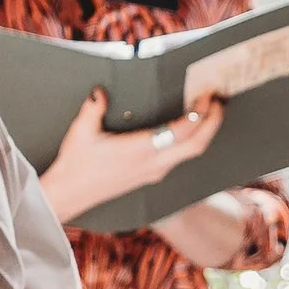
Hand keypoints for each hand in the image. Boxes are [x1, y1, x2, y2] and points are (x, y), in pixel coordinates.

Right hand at [42, 86, 225, 226]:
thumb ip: (94, 108)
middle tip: (218, 100)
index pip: (182, 131)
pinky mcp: (150, 176)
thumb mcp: (81, 132)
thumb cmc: (75, 166)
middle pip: (197, 145)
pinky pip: (179, 158)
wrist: (70, 195)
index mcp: (141, 151)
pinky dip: (190, 142)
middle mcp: (153, 164)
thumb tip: (100, 92)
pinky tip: (188, 129)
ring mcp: (154, 173)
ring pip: (191, 153)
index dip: (199, 112)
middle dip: (213, 121)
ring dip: (204, 132)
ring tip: (208, 111)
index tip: (207, 94)